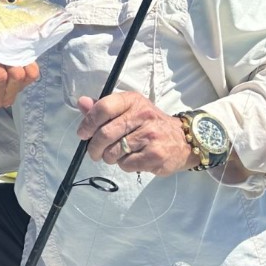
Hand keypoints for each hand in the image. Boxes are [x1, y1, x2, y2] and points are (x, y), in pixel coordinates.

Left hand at [77, 92, 194, 175]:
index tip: (82, 133)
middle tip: (93, 152)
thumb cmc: (149, 123)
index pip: (103, 108)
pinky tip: (131, 159)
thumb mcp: (128, 109)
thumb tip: (81, 103)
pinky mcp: (155, 156)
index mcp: (132, 101)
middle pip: (105, 134)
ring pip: (114, 152)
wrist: (184, 140)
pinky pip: (126, 164)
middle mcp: (142, 116)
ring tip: (115, 155)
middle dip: (93, 147)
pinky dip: (123, 165)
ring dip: (108, 157)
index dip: (88, 122)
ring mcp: (150, 136)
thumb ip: (103, 107)